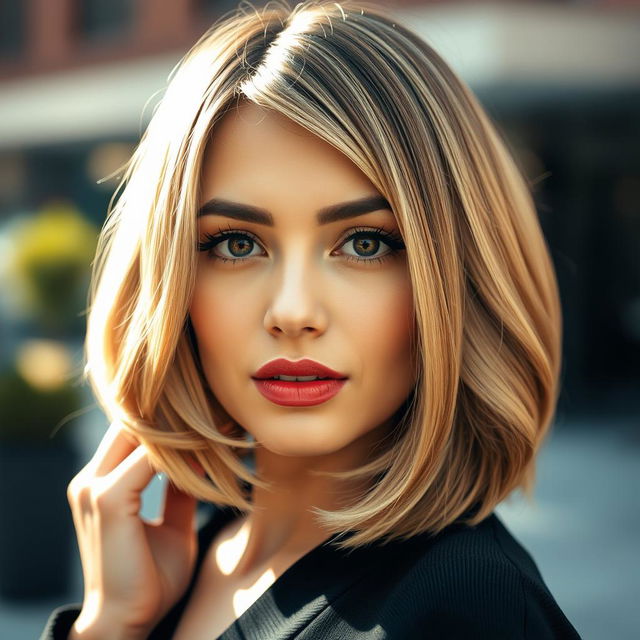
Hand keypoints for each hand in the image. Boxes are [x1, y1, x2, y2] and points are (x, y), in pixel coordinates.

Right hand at [66, 421, 200, 637]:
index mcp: (100, 481)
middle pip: (132, 422)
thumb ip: (180, 490)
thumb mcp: (173, 523)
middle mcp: (90, 478)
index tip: (214, 424)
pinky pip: (148, 458)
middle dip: (175, 418)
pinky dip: (178, 454)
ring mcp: (94, 487)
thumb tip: (202, 461)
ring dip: (180, 433)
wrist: (126, 621)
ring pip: (140, 433)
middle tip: (219, 421)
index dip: (171, 422)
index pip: (132, 430)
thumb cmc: (150, 576)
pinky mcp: (108, 500)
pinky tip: (204, 463)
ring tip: (217, 436)